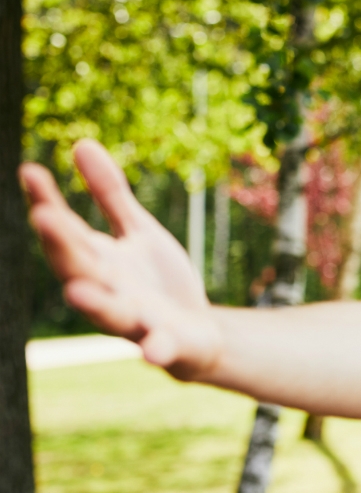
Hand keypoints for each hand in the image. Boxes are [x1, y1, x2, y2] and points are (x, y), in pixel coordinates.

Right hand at [21, 139, 221, 379]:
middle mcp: (107, 292)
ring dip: (93, 303)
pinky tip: (153, 350)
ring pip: (109, 314)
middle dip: (62, 245)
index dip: (47, 203)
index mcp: (97, 263)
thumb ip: (109, 195)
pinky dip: (155, 349)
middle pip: (78, 269)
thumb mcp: (137, 232)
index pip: (66, 231)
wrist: (198, 333)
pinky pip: (159, 349)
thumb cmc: (157, 281)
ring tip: (76, 291)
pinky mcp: (167, 344)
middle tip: (44, 217)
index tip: (30, 171)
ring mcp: (135, 321)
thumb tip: (81, 142)